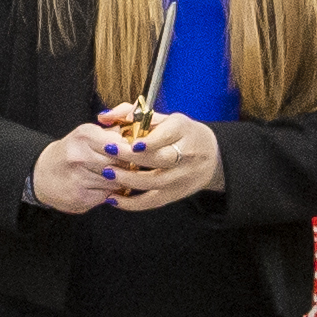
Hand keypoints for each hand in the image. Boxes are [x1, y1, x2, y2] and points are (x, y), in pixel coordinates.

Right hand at [29, 120, 126, 212]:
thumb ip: (111, 134)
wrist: (42, 175)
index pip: (121, 144)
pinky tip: (101, 187)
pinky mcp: (80, 197)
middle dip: (126, 166)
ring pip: (116, 181)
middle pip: (120, 163)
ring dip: (119, 181)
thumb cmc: (70, 153)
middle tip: (127, 167)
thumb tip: (135, 139)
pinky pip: (107, 195)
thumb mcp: (86, 135)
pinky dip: (108, 192)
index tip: (131, 153)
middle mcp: (79, 156)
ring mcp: (79, 178)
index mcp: (84, 136)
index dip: (130, 151)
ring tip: (113, 176)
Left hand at [104, 110, 222, 211]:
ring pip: (154, 182)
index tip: (132, 142)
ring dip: (128, 179)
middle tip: (108, 152)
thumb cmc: (180, 133)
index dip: (150, 141)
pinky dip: (131, 203)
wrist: (212, 155)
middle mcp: (186, 154)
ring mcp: (181, 176)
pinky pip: (152, 201)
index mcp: (182, 130)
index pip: (167, 135)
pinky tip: (113, 198)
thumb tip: (103, 116)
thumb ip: (131, 114)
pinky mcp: (175, 194)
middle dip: (131, 156)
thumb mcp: (163, 117)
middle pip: (159, 158)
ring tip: (107, 173)